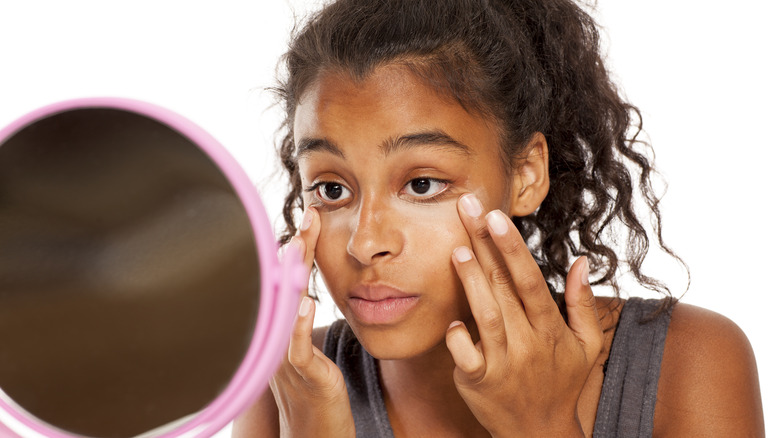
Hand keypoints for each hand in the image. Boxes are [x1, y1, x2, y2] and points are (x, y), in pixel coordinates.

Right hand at [269, 207, 355, 437]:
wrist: (313, 435)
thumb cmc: (313, 391)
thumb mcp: (305, 348)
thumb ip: (300, 319)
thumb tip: (303, 287)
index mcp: (278, 328)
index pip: (286, 278)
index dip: (298, 247)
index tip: (313, 216)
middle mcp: (275, 338)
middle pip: (281, 285)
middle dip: (294, 250)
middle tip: (309, 216)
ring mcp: (285, 358)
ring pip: (284, 310)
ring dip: (292, 276)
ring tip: (300, 246)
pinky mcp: (303, 378)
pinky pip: (297, 349)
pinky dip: (298, 324)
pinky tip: (306, 301)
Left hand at [445, 194, 603, 437]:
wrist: (540, 433)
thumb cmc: (562, 382)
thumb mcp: (587, 345)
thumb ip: (582, 302)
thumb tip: (581, 260)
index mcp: (551, 328)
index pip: (530, 280)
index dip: (512, 247)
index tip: (496, 216)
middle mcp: (528, 342)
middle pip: (503, 286)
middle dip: (484, 244)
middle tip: (467, 208)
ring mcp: (503, 362)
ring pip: (485, 316)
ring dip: (470, 282)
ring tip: (458, 250)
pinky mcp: (479, 381)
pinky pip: (465, 356)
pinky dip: (458, 338)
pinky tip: (452, 319)